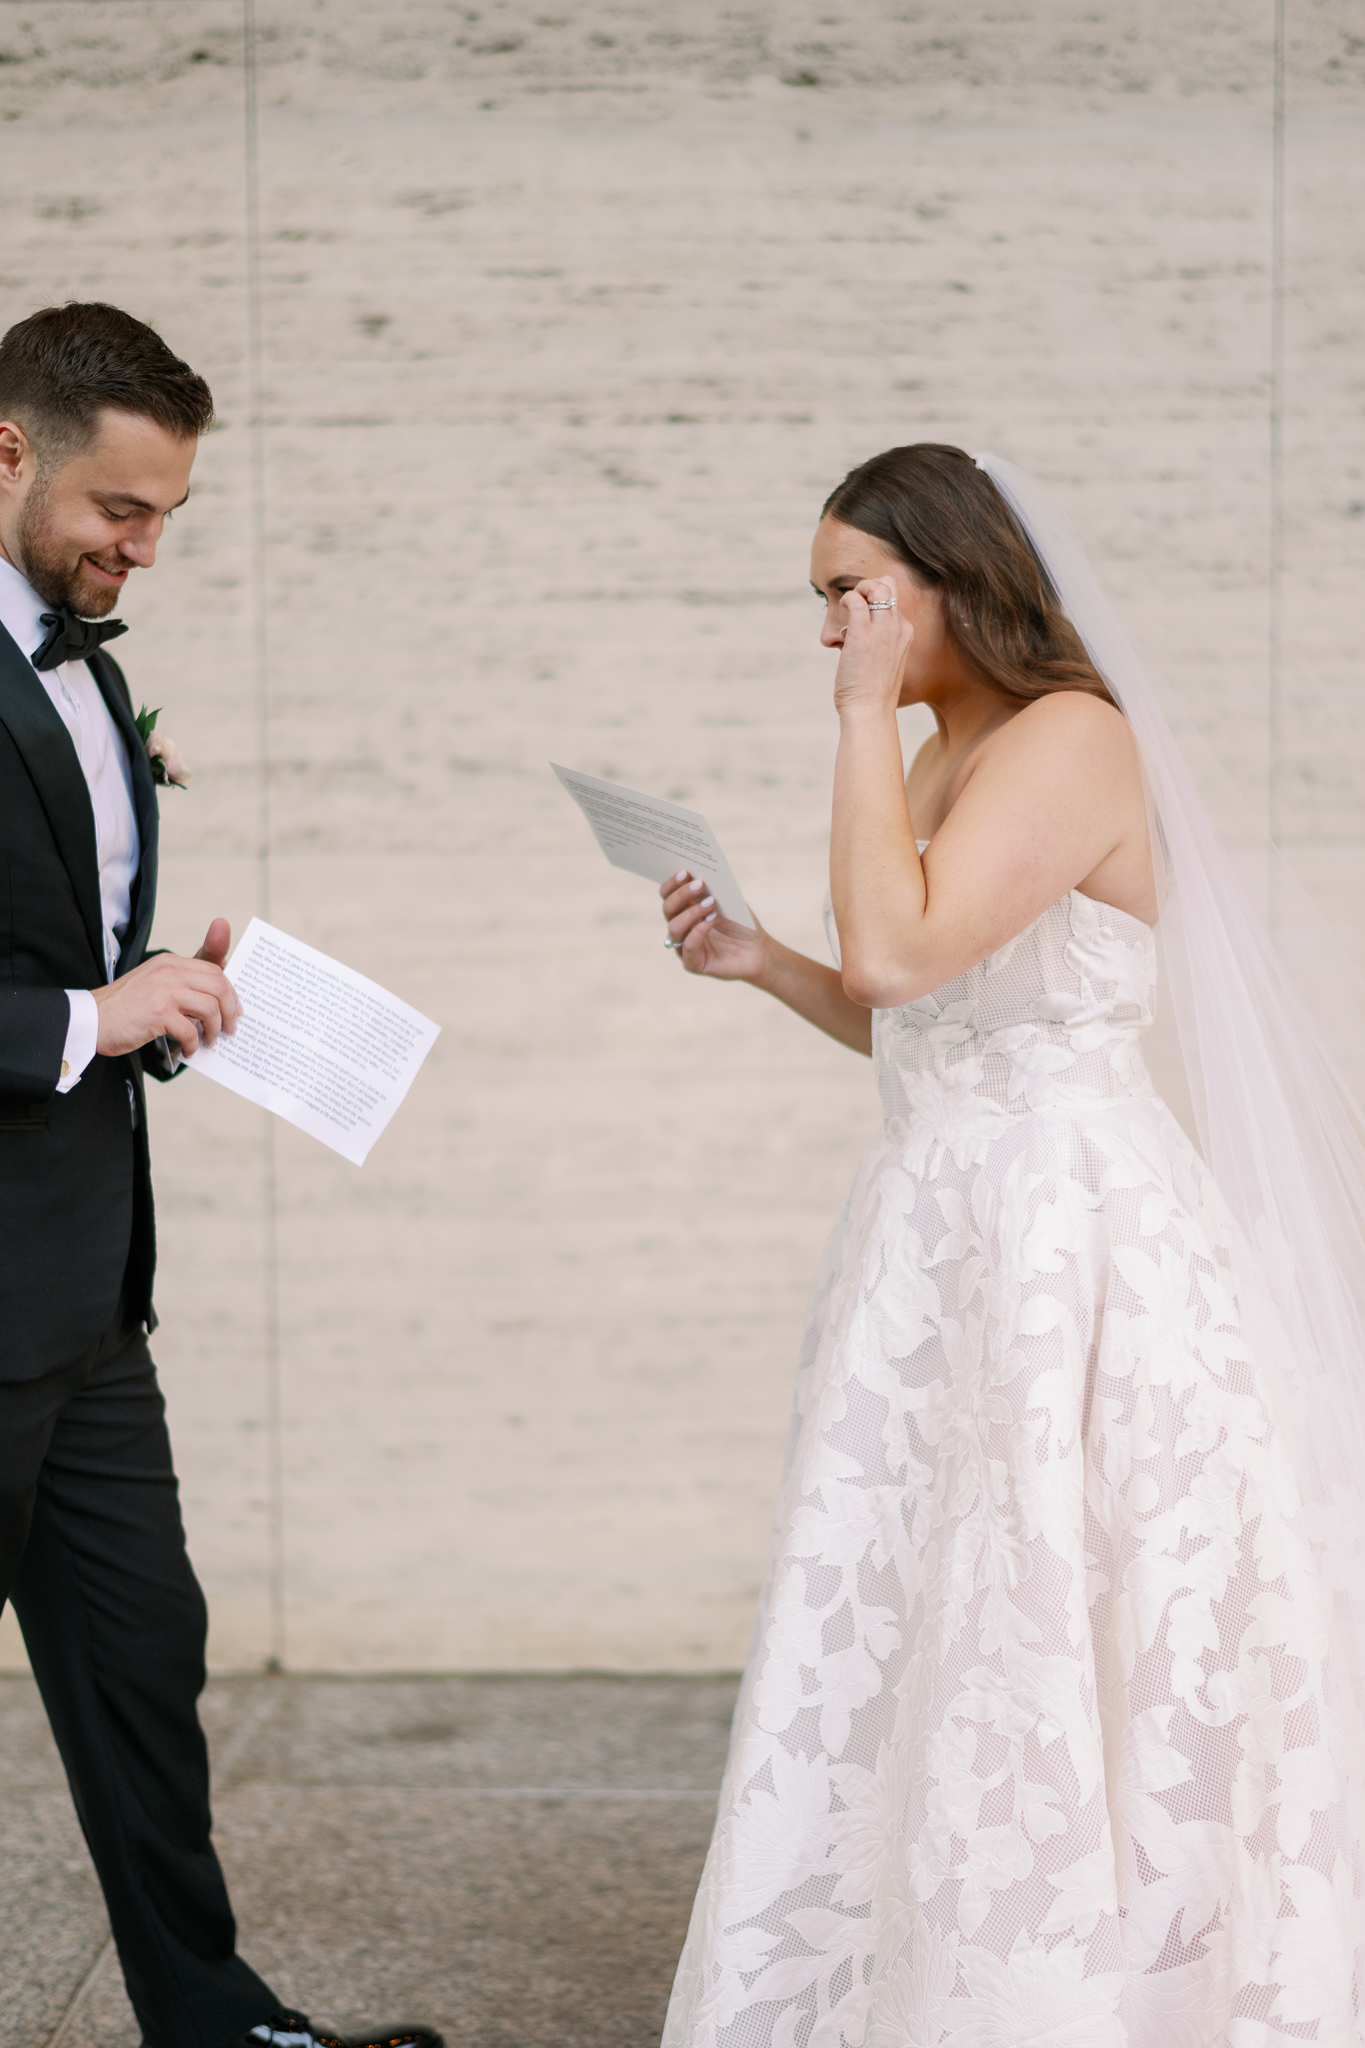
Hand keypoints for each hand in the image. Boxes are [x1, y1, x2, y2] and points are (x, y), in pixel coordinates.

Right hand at [92, 919, 240, 1058]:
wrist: (91, 1019)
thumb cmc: (125, 1008)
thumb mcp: (155, 986)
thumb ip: (183, 986)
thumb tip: (219, 1002)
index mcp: (170, 962)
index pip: (214, 969)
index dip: (230, 991)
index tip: (235, 1009)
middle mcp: (169, 971)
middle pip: (219, 986)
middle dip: (230, 1010)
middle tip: (228, 1029)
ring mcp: (164, 990)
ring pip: (211, 1008)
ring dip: (214, 1030)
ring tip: (209, 1042)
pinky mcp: (158, 1013)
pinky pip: (190, 1030)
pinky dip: (193, 1044)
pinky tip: (187, 1051)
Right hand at [659, 870, 766, 980]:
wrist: (759, 949)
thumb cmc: (741, 923)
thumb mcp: (727, 901)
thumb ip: (712, 888)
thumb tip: (697, 874)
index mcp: (685, 909)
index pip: (668, 895)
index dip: (672, 883)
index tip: (685, 872)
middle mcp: (681, 927)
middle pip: (668, 909)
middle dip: (682, 894)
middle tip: (700, 884)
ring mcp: (685, 946)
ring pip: (674, 928)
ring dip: (691, 913)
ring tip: (711, 903)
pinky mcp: (693, 964)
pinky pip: (687, 947)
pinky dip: (698, 932)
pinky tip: (711, 921)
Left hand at [832, 575, 914, 717]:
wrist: (871, 711)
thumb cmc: (874, 694)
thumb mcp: (885, 663)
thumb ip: (878, 645)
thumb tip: (854, 634)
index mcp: (905, 634)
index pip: (894, 600)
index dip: (876, 600)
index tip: (862, 612)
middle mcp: (898, 627)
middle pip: (889, 586)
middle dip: (870, 587)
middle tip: (856, 602)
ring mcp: (882, 629)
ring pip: (876, 587)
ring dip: (859, 589)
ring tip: (848, 604)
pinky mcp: (862, 633)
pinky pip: (855, 599)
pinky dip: (846, 599)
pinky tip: (841, 609)